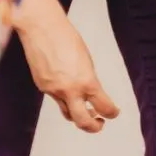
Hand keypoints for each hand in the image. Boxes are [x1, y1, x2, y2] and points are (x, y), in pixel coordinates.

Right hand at [18, 11, 118, 132]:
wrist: (41, 28)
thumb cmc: (66, 39)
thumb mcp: (86, 62)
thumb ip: (89, 80)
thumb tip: (90, 93)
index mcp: (87, 82)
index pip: (104, 107)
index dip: (112, 113)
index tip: (114, 112)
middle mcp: (70, 90)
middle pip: (83, 122)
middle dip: (94, 127)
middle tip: (100, 123)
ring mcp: (54, 91)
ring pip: (67, 113)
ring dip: (78, 116)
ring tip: (86, 112)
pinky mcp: (42, 87)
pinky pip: (56, 100)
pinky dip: (65, 100)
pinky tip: (68, 91)